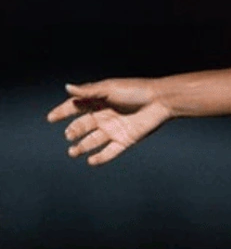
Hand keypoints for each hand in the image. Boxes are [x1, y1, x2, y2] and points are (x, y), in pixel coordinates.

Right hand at [46, 79, 171, 164]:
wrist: (161, 101)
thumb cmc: (136, 90)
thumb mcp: (110, 89)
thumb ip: (89, 91)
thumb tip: (67, 88)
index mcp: (98, 102)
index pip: (75, 108)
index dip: (62, 112)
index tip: (51, 118)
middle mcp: (104, 116)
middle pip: (82, 126)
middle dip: (73, 132)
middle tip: (69, 135)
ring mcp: (114, 129)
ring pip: (92, 141)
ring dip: (82, 147)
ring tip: (73, 151)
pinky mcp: (125, 140)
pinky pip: (110, 152)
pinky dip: (100, 158)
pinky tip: (91, 161)